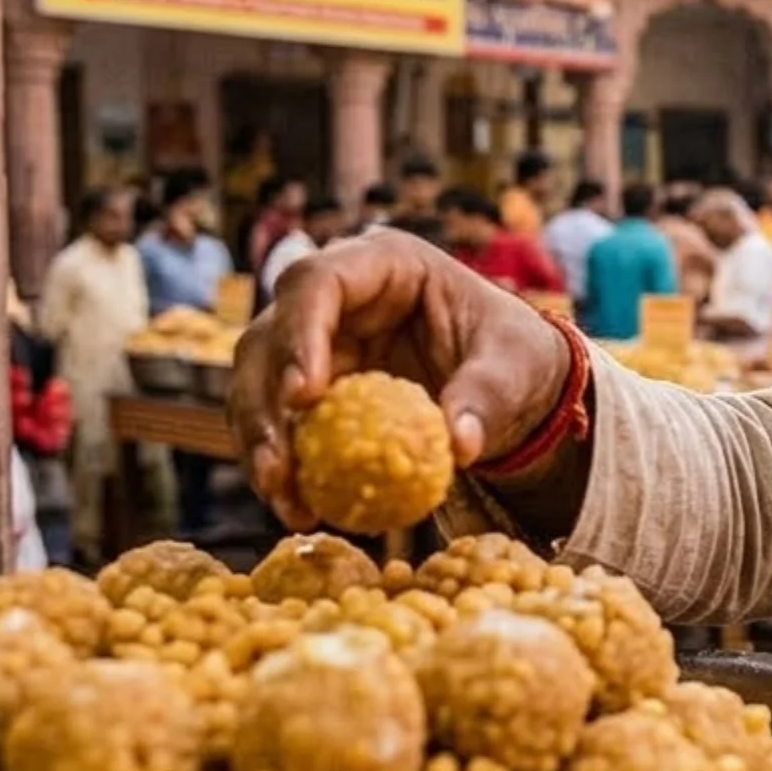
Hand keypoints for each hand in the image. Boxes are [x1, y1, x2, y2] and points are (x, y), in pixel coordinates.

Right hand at [229, 228, 571, 529]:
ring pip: (257, 385)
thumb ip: (487, 398)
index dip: (298, 334)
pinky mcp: (313, 392)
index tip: (303, 395)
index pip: (317, 282)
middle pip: (268, 336)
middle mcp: (336, 298)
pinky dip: (282, 467)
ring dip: (261, 442)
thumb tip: (459, 445)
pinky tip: (297, 507)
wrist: (511, 386)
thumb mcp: (515, 367)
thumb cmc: (513, 354)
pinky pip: (279, 427)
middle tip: (277, 464)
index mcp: (385, 263)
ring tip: (283, 497)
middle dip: (262, 403)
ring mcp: (317, 344)